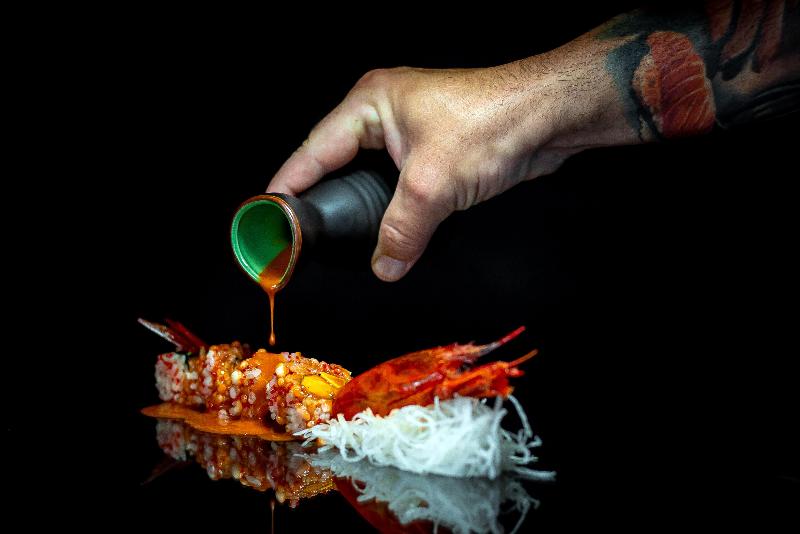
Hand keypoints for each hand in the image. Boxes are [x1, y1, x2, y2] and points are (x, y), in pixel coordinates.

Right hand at [267, 54, 614, 280]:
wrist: (548, 117)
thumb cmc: (490, 125)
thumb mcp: (433, 184)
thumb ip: (401, 230)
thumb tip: (383, 267)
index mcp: (369, 104)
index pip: (315, 149)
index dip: (289, 185)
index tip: (268, 216)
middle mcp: (383, 113)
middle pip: (337, 162)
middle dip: (322, 199)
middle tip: (300, 236)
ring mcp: (408, 131)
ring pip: (369, 175)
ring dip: (359, 206)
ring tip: (335, 240)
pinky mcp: (432, 150)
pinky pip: (396, 183)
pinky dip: (388, 206)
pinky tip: (381, 231)